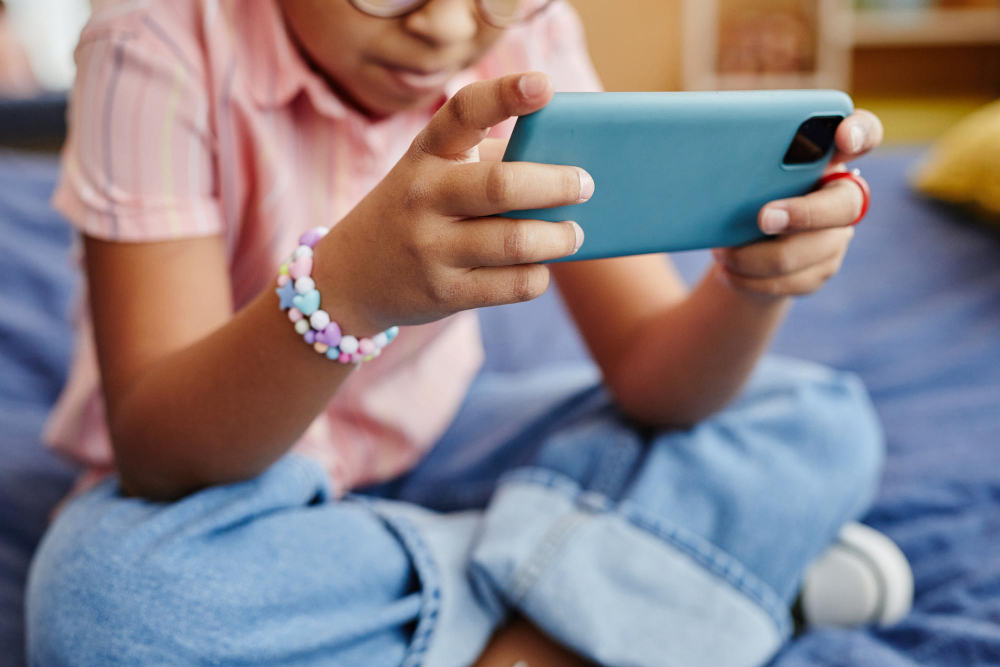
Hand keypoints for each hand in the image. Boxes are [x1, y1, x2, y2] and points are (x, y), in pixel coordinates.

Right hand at [314, 72, 590, 332]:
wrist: (350, 276)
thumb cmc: (418, 211)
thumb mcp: (437, 174)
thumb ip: (491, 162)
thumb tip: (568, 165)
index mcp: (426, 153)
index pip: (463, 112)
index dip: (504, 95)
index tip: (543, 85)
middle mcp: (423, 197)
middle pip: (502, 186)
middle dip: (557, 185)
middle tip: (586, 185)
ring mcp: (430, 248)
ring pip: (515, 242)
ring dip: (558, 237)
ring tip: (574, 233)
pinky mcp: (444, 293)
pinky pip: (513, 285)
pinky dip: (538, 274)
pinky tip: (540, 265)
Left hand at [713, 110, 883, 300]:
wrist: (747, 240)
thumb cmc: (748, 190)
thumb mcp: (748, 171)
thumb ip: (752, 160)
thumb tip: (719, 155)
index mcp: (828, 157)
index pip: (864, 134)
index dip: (860, 133)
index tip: (842, 137)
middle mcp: (842, 197)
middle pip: (843, 207)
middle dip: (802, 213)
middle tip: (763, 218)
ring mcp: (836, 237)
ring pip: (806, 253)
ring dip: (756, 257)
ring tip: (722, 253)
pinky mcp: (820, 270)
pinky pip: (789, 282)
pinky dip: (751, 280)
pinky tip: (728, 273)